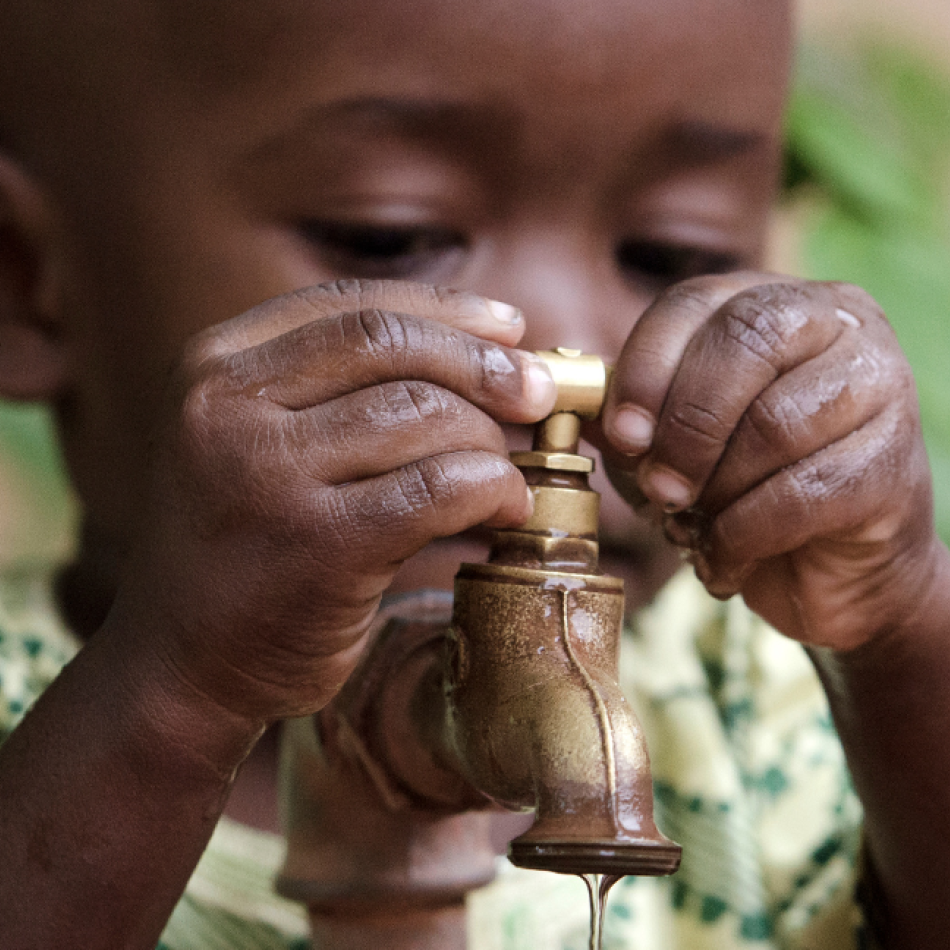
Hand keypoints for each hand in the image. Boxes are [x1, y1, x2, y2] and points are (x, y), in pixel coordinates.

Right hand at [108, 279, 555, 721]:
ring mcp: (268, 475)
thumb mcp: (257, 440)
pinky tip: (507, 509)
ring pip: (422, 414)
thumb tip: (481, 349)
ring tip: (511, 469)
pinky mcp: (318, 546)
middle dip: (485, 365)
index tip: (510, 329)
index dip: (447, 311)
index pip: (353, 308)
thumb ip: (336, 390)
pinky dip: (492, 489)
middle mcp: (228, 407)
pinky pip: (439, 488)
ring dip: (489, 440)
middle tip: (538, 394)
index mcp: (215, 367)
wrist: (184, 662)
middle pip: (392, 347)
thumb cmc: (245, 545)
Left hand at [599, 273, 937, 650]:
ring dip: (716, 488)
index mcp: (773, 304)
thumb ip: (633, 418)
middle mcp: (837, 325)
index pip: (695, 302)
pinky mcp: (894, 462)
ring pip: (774, 423)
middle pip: (744, 342)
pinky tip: (728, 552)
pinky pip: (802, 492)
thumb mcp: (674, 444)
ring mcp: (880, 386)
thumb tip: (580, 407)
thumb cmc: (743, 490)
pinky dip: (746, 532)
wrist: (830, 568)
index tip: (623, 436)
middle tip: (660, 488)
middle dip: (684, 425)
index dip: (646, 367)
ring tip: (696, 523)